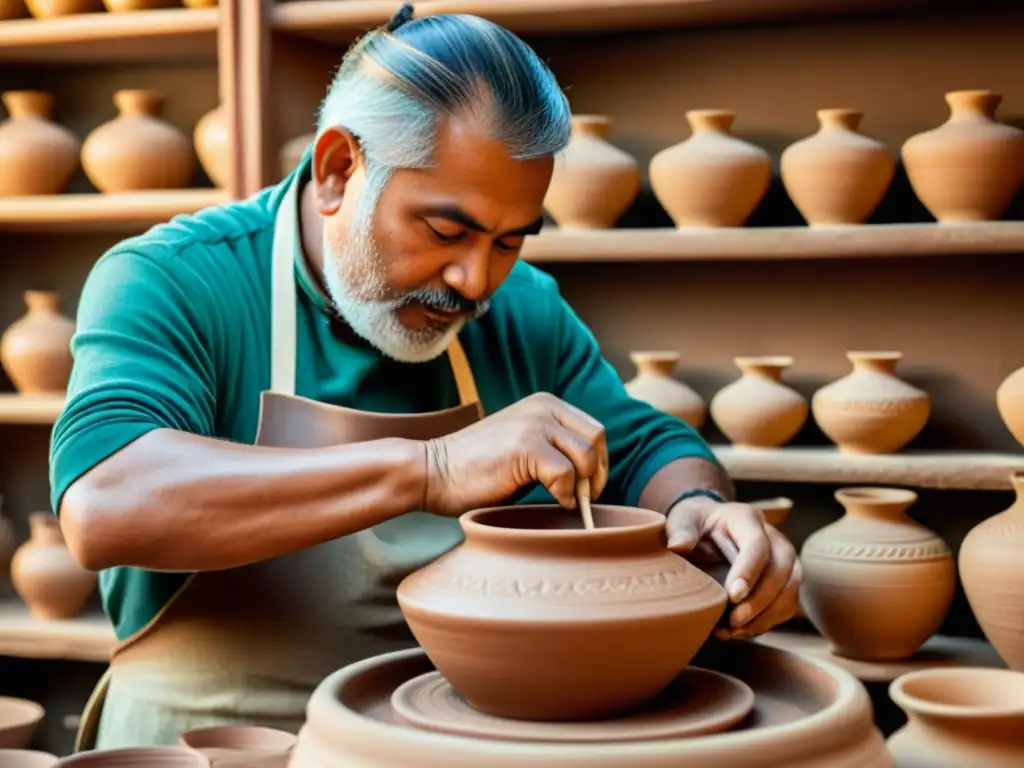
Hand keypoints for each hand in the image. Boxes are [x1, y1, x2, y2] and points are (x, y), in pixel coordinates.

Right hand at [422, 392, 608, 516]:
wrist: (432, 472)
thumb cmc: (476, 470)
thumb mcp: (522, 446)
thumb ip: (554, 448)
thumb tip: (593, 475)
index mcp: (545, 404)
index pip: (593, 430)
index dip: (598, 462)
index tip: (587, 487)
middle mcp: (543, 407)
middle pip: (596, 439)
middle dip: (596, 473)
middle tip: (582, 498)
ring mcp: (534, 424)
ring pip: (586, 456)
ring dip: (583, 486)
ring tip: (566, 501)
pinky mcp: (525, 446)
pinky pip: (567, 473)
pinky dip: (566, 495)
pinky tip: (554, 502)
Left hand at [666, 495, 800, 639]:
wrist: (708, 529)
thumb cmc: (696, 524)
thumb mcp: (684, 520)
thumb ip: (681, 530)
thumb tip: (678, 546)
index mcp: (748, 519)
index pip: (758, 545)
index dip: (749, 571)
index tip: (733, 596)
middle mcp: (774, 537)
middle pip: (781, 570)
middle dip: (760, 600)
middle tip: (734, 621)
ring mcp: (784, 560)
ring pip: (790, 590)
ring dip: (766, 616)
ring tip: (734, 631)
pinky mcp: (785, 581)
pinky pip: (786, 605)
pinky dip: (767, 622)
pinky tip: (740, 632)